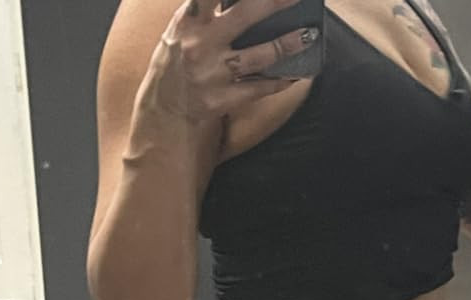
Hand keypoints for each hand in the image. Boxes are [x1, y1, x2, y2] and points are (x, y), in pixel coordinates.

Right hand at [143, 0, 316, 123]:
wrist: (162, 116)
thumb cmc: (175, 67)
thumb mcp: (180, 33)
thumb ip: (204, 14)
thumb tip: (240, 3)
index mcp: (187, 21)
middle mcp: (199, 44)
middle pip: (245, 14)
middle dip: (274, 2)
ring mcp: (211, 74)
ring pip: (259, 55)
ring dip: (288, 43)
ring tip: (309, 35)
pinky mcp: (221, 101)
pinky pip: (259, 89)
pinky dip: (280, 81)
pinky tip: (295, 73)